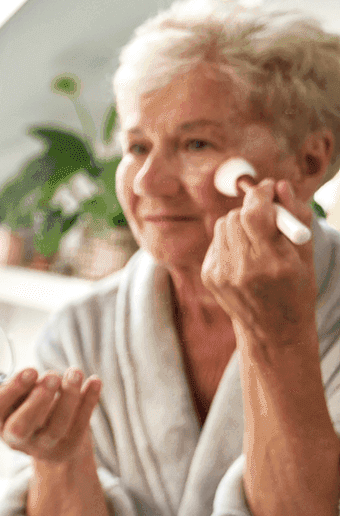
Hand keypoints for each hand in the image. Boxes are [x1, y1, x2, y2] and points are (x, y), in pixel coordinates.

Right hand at [0, 360, 100, 464]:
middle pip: (22, 426)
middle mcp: (17, 439)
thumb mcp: (4, 397)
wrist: (50, 443)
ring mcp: (44, 446)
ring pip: (56, 426)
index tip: (29, 370)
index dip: (11, 391)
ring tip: (75, 371)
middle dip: (37, 400)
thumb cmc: (22, 410)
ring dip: (68, 397)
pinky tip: (94, 381)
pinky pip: (82, 425)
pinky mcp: (69, 446)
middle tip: (51, 375)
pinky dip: (90, 402)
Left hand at [202, 178, 316, 346]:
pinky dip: (230, 239)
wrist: (272, 329)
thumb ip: (295, 217)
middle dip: (251, 208)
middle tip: (266, 214)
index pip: (255, 214)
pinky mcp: (209, 276)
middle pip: (235, 216)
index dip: (260, 194)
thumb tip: (279, 185)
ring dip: (239, 223)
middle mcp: (244, 269)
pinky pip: (216, 240)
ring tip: (257, 239)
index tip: (267, 188)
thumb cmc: (296, 288)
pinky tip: (244, 255)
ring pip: (223, 225)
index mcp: (274, 263)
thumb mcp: (306, 254)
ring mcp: (222, 274)